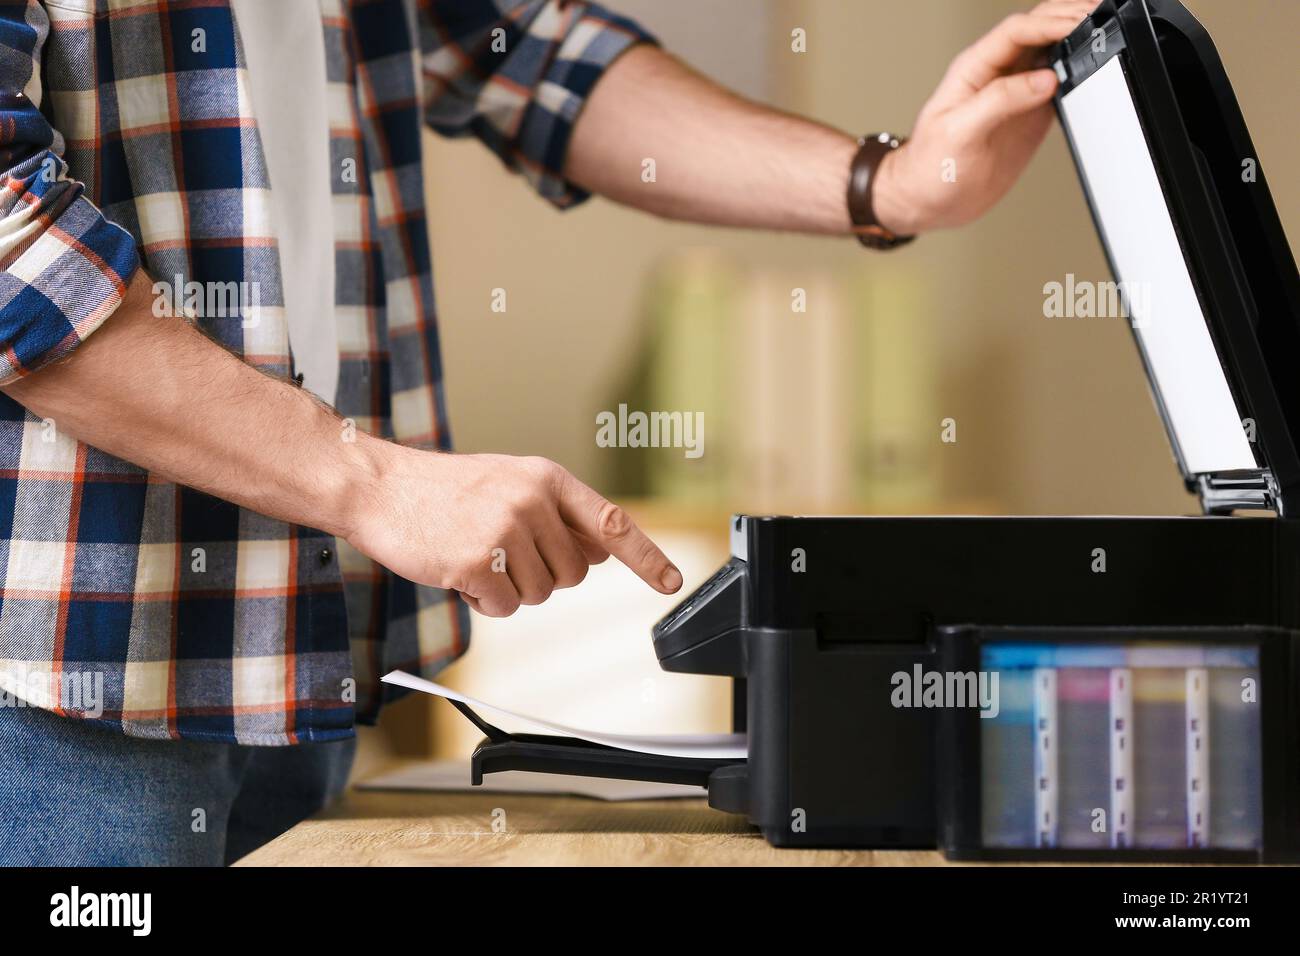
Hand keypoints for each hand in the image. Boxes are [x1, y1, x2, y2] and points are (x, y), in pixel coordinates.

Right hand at [344, 442, 683, 616]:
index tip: (672, 581)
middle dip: (541, 575)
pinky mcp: (476, 563)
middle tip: (500, 553)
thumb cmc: (445, 491)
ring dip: (509, 590)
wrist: (380, 487)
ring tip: (475, 555)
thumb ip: (557, 515)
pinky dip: (483, 602)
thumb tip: (601, 549)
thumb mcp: (510, 484)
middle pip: (573, 575)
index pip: (610, 522)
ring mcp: (504, 530)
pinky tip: (459, 572)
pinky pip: (505, 608)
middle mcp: (532, 501)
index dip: (646, 556)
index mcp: (546, 479)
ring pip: (540, 595)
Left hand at [873, 0, 1095, 234]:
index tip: (1080, 22)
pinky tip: (1094, 71)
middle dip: (1070, 18)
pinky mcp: (1028, 116)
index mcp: (974, 69)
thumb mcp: (959, 132)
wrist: (927, 202)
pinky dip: (1078, 75)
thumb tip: (1044, 80)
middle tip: (1103, 16)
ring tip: (1107, 34)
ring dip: (1077, 42)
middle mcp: (997, 76)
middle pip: (1039, 31)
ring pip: (1052, 54)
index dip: (1050, 22)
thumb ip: (1000, 101)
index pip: (1017, 31)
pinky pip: (1059, 86)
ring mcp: (1015, 94)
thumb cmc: (928, 168)